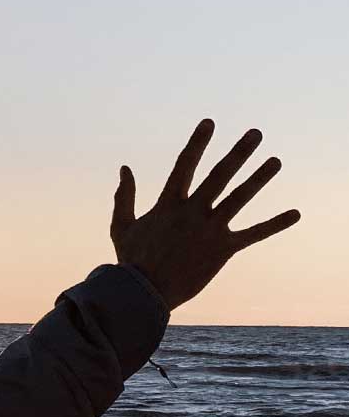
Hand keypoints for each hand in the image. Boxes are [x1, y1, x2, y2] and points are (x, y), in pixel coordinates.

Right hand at [110, 119, 300, 309]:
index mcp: (168, 204)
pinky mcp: (223, 249)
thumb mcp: (121, 226)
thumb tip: (124, 168)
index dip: (197, 143)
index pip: (185, 165)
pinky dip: (274, 224)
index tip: (209, 122)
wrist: (144, 294)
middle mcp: (192, 212)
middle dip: (238, 153)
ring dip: (259, 178)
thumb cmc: (131, 261)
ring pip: (239, 198)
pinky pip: (253, 235)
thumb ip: (124, 196)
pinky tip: (295, 214)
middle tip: (256, 133)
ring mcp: (209, 230)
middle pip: (220, 176)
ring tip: (276, 161)